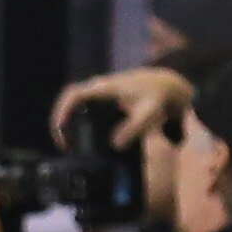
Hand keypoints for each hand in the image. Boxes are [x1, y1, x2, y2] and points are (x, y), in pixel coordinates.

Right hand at [51, 66, 192, 151]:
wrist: (170, 85)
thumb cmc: (159, 97)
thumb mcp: (149, 113)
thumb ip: (134, 128)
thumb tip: (115, 145)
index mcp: (104, 88)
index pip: (73, 96)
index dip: (62, 113)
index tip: (61, 132)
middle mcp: (98, 87)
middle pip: (69, 101)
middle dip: (61, 122)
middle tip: (64, 144)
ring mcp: (101, 91)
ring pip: (76, 104)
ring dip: (69, 123)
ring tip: (72, 144)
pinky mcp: (105, 98)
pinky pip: (85, 107)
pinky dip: (81, 122)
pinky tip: (87, 138)